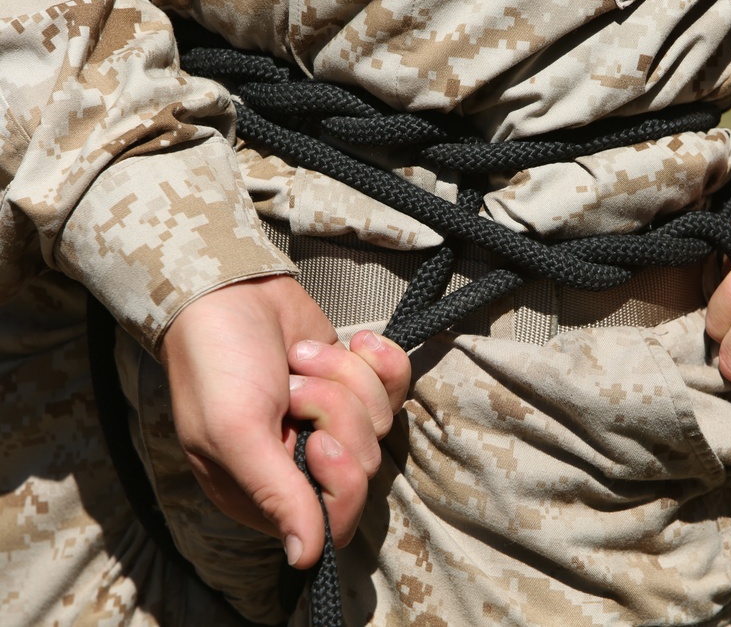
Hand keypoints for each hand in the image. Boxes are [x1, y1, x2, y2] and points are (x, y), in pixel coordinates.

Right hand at [160, 275, 410, 567]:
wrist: (229, 289)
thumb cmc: (217, 361)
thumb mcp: (235, 432)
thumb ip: (276, 494)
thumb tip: (305, 559)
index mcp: (265, 489)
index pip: (333, 520)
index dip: (339, 484)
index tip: (318, 442)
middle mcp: (303, 462)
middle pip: (363, 466)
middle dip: (335, 412)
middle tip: (293, 386)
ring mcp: (332, 421)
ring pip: (380, 422)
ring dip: (344, 378)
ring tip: (300, 357)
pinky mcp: (354, 384)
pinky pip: (396, 386)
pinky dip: (378, 360)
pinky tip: (353, 342)